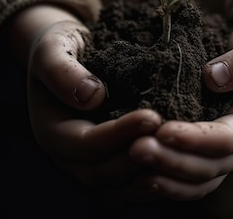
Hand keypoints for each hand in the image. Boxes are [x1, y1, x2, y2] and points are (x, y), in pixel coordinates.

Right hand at [7, 5, 163, 200]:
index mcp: (51, 131)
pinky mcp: (110, 164)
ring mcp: (89, 165)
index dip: (119, 134)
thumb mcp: (52, 49)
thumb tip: (92, 96)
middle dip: (140, 158)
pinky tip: (181, 160)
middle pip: (103, 173)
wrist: (69, 54)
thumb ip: (62, 71)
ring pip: (120, 185)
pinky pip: (132, 183)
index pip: (86, 144)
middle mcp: (68, 156)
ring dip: (151, 172)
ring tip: (181, 152)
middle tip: (173, 137)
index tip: (152, 116)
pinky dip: (156, 177)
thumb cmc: (59, 47)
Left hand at [129, 9, 232, 200]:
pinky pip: (185, 180)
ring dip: (164, 178)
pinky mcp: (202, 154)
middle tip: (136, 149)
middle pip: (208, 168)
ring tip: (131, 164)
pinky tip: (133, 178)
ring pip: (196, 182)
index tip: (163, 130)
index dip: (195, 139)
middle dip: (172, 162)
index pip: (227, 139)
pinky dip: (162, 182)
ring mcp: (221, 155)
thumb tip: (213, 77)